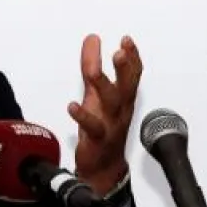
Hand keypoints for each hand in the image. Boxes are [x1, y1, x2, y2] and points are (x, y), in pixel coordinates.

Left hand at [68, 34, 141, 193]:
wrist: (103, 168)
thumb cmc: (102, 128)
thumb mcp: (96, 93)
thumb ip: (93, 65)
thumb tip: (91, 39)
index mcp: (123, 98)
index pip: (133, 75)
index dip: (132, 58)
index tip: (126, 40)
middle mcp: (120, 110)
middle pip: (127, 86)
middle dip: (125, 68)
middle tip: (120, 51)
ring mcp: (111, 124)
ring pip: (112, 104)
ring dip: (104, 86)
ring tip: (93, 71)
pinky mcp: (98, 139)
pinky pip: (93, 127)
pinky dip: (83, 117)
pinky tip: (73, 106)